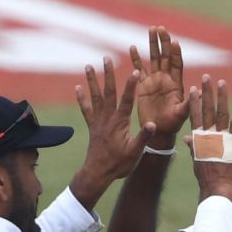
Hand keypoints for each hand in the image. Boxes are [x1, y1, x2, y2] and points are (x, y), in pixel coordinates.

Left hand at [69, 55, 149, 207]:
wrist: (98, 173)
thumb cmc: (118, 164)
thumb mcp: (135, 152)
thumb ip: (143, 137)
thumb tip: (153, 124)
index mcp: (120, 123)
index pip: (127, 101)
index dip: (131, 85)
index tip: (135, 71)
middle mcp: (107, 119)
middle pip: (108, 93)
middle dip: (108, 75)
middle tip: (107, 58)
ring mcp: (98, 122)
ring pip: (95, 97)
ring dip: (92, 81)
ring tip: (89, 66)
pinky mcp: (92, 127)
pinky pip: (86, 110)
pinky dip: (82, 98)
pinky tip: (78, 87)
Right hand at [129, 25, 189, 143]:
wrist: (158, 132)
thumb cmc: (172, 125)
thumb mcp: (182, 114)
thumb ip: (189, 103)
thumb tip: (199, 91)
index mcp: (176, 84)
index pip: (176, 64)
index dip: (176, 53)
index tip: (174, 41)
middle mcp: (166, 79)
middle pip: (165, 56)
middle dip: (163, 42)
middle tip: (160, 28)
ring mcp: (154, 81)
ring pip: (153, 59)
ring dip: (152, 44)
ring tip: (151, 29)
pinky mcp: (143, 86)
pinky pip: (139, 69)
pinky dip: (136, 58)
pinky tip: (133, 47)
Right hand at [188, 76, 231, 202]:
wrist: (217, 188)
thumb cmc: (208, 178)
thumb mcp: (198, 161)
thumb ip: (195, 147)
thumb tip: (187, 138)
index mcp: (199, 139)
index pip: (195, 117)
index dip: (194, 102)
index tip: (192, 89)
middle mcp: (208, 135)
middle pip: (206, 110)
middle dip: (206, 93)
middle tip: (206, 77)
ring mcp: (221, 138)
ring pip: (220, 113)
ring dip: (221, 97)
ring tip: (222, 83)